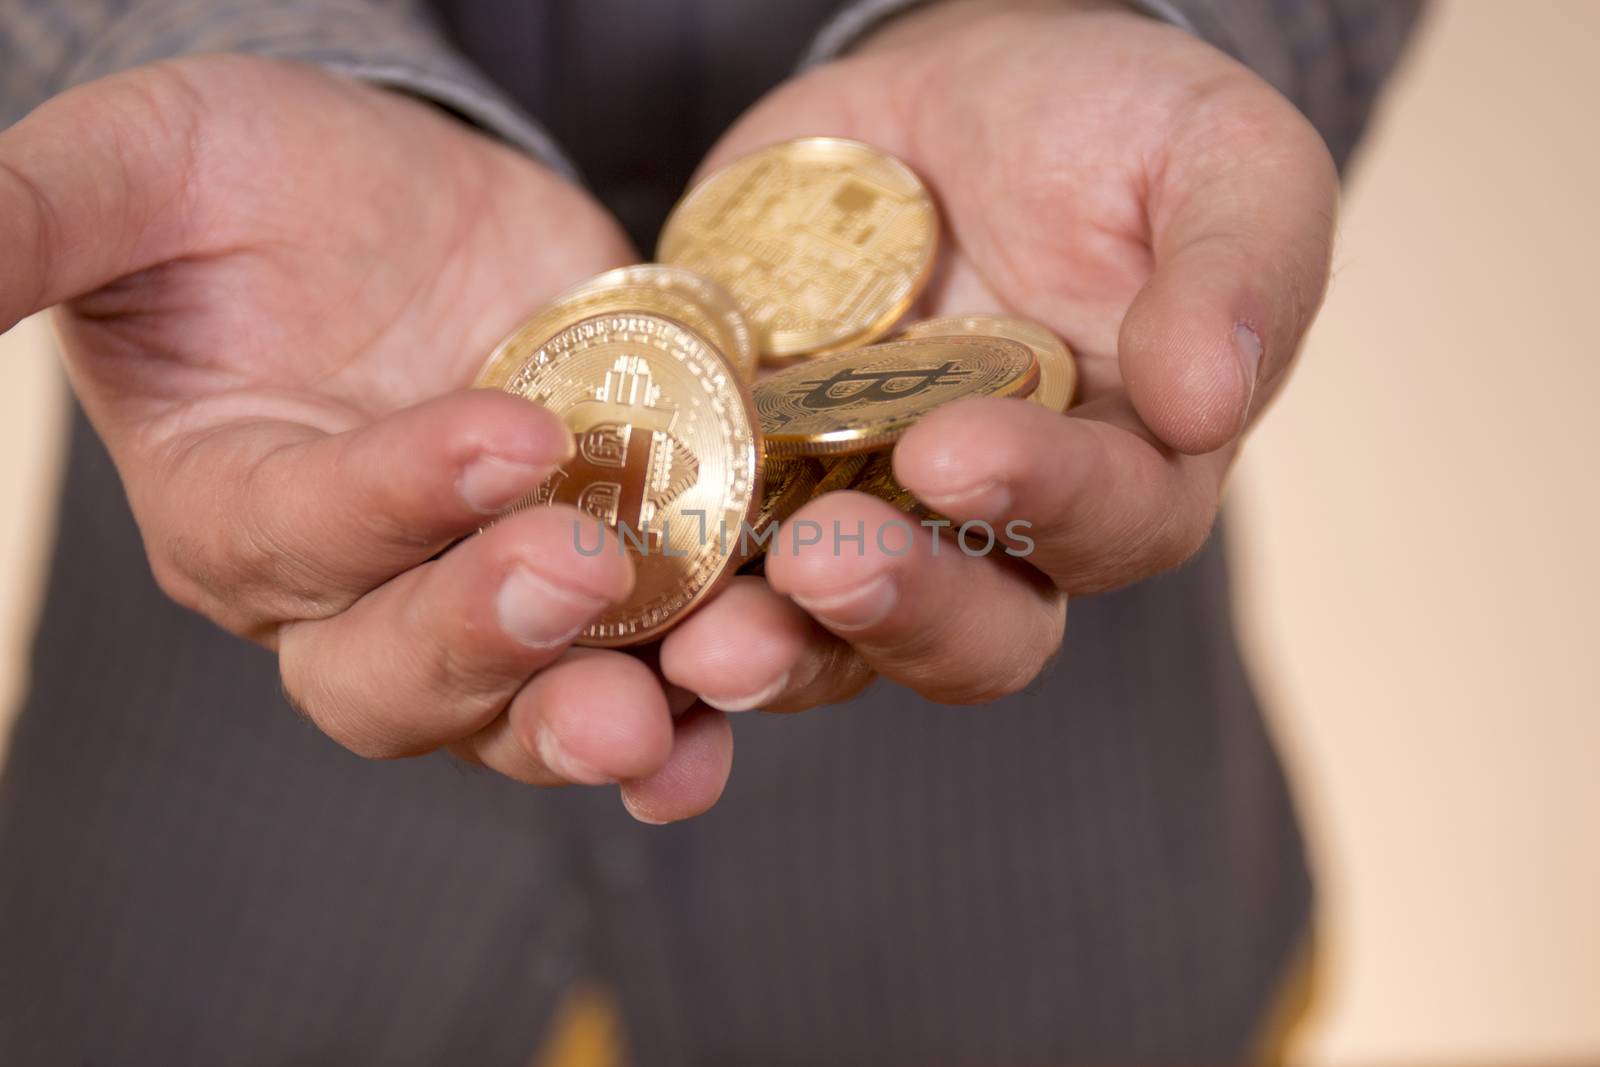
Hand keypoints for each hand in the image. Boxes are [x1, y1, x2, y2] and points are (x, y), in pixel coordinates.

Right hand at [0, 55, 729, 819]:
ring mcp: (480, 600)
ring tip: (672, 719)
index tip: (510, 437)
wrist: (407, 200)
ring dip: (599, 725)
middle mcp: (348, 593)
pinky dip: (688, 708)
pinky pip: (636, 677)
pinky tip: (733, 713)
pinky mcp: (597, 581)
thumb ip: (31, 223)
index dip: (398, 504)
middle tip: (583, 577)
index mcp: (231, 508)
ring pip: (518, 713)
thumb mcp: (145, 170)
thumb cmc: (260, 186)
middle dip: (488, 640)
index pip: (301, 539)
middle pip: (397, 676)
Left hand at [659, 0, 1337, 706]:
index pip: (1109, 525)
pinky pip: (713, 572)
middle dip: (900, 609)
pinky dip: (669, 606)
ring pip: (833, 636)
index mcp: (1127, 470)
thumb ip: (1239, 270)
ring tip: (708, 639)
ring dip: (776, 651)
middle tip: (823, 560)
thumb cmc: (1108, 124)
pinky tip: (609, 601)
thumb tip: (1211, 401)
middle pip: (970, 630)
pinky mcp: (752, 488)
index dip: (1043, 504)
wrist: (954, 97)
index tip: (956, 449)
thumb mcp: (1216, 157)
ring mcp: (867, 517)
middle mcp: (999, 532)